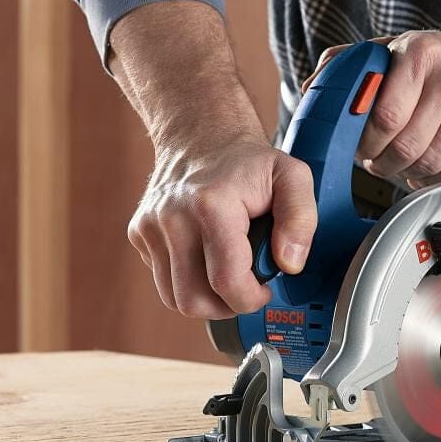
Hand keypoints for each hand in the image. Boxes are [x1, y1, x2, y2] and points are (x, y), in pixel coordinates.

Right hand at [127, 133, 314, 318]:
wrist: (201, 135)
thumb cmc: (248, 162)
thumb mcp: (293, 177)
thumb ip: (301, 220)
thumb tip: (288, 263)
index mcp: (212, 205)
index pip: (227, 282)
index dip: (250, 299)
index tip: (263, 289)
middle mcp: (173, 218)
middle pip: (193, 301)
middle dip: (225, 307)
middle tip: (245, 289)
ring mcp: (151, 227)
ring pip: (173, 299)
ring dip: (205, 299)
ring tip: (227, 275)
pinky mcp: (139, 234)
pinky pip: (163, 281)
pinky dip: (187, 281)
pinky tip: (205, 258)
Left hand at [302, 11, 440, 186]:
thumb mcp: (393, 48)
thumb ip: (348, 65)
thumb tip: (311, 91)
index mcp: (419, 53)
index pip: (384, 117)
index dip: (366, 143)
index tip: (361, 148)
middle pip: (406, 147)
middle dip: (383, 164)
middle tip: (378, 161)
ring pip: (429, 164)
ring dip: (408, 173)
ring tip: (403, 162)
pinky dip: (435, 178)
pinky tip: (429, 166)